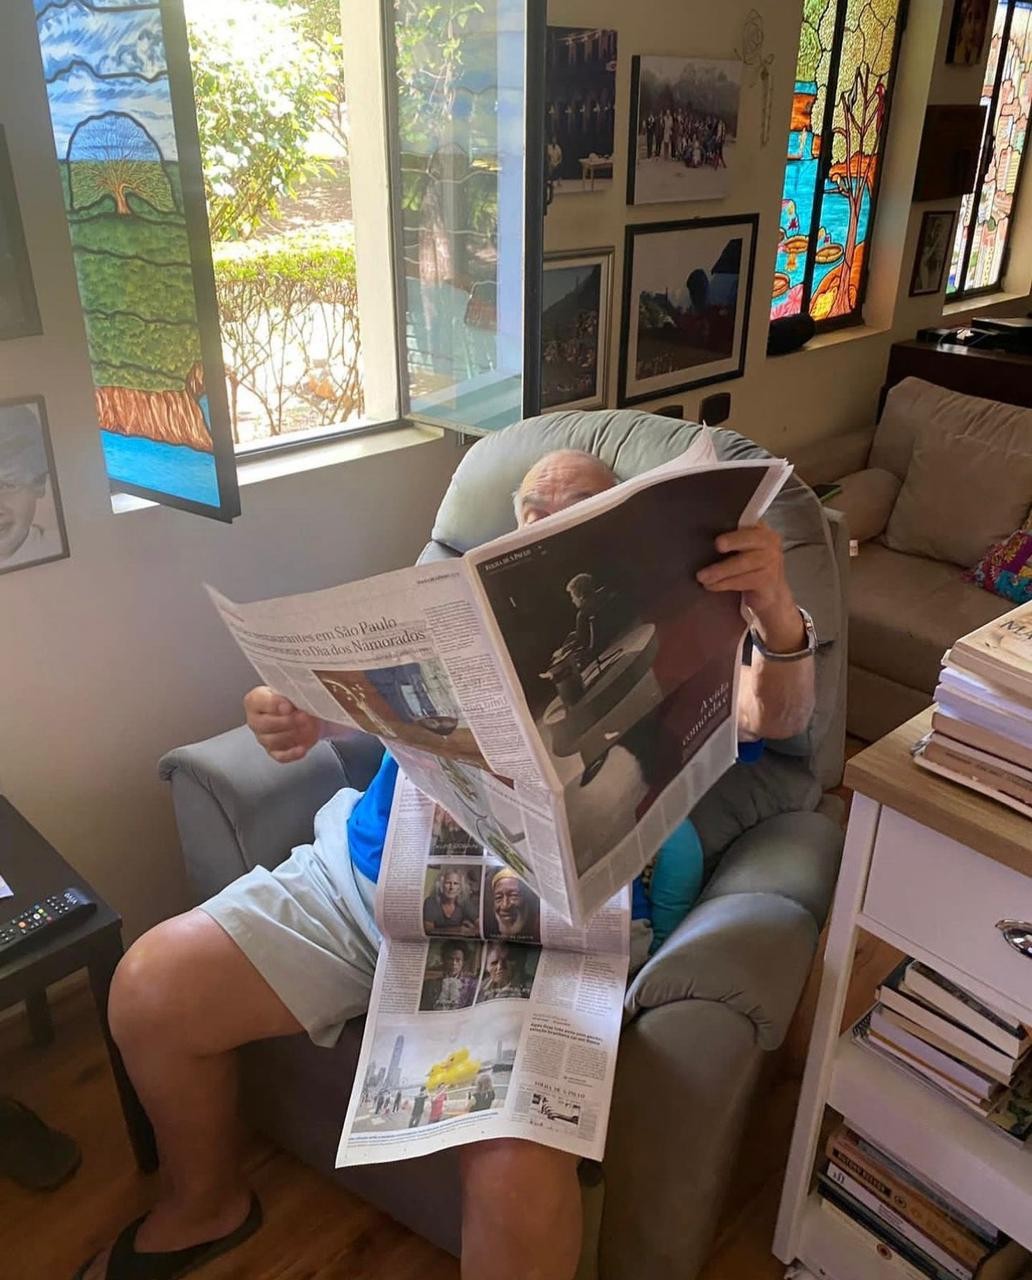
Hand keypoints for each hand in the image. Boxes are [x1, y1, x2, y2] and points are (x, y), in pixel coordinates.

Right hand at [244, 685, 320, 763]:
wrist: (302, 710)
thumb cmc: (292, 698)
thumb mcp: (290, 690)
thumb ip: (289, 693)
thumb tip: (291, 704)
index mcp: (255, 700)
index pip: (259, 702)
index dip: (275, 704)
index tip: (289, 706)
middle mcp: (255, 720)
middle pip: (265, 724)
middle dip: (287, 721)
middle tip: (303, 716)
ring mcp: (263, 738)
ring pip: (273, 741)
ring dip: (293, 735)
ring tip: (308, 726)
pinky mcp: (274, 751)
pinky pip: (280, 756)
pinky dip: (292, 754)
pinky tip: (302, 749)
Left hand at [696, 523, 804, 652]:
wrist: (771, 594)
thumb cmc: (751, 568)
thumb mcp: (744, 550)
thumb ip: (732, 540)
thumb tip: (701, 539)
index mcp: (761, 530)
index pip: (748, 522)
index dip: (735, 525)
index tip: (722, 528)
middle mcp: (770, 542)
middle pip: (749, 539)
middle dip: (732, 541)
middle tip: (717, 545)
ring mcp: (771, 561)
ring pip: (743, 563)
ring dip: (720, 570)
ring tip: (702, 576)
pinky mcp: (768, 580)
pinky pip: (744, 580)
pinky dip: (725, 583)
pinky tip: (711, 586)